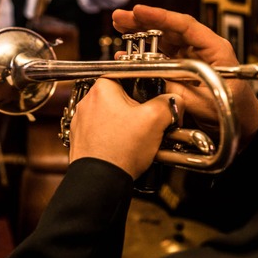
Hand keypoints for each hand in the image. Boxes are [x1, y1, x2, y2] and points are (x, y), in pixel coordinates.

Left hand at [69, 78, 183, 178]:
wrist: (100, 180)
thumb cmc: (121, 149)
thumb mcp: (155, 120)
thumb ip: (169, 103)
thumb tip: (175, 100)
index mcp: (102, 88)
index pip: (129, 76)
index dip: (147, 88)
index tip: (155, 99)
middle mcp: (87, 102)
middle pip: (121, 97)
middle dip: (137, 109)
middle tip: (149, 123)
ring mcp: (82, 122)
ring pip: (112, 116)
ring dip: (126, 124)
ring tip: (137, 138)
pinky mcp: (81, 139)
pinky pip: (102, 132)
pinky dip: (114, 137)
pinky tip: (124, 148)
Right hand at [112, 4, 257, 144]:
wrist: (243, 126)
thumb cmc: (234, 111)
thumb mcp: (204, 102)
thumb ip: (176, 89)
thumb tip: (150, 77)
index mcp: (215, 49)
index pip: (186, 25)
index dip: (161, 17)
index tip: (139, 11)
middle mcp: (202, 49)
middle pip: (170, 29)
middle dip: (143, 21)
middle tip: (120, 17)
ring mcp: (192, 58)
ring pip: (163, 40)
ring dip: (140, 34)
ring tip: (119, 27)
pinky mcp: (183, 69)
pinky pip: (161, 58)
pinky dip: (144, 55)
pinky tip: (127, 55)